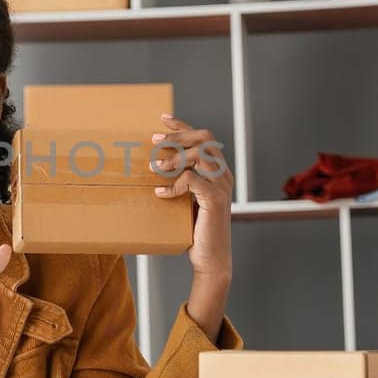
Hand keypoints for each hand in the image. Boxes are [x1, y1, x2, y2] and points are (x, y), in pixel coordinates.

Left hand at [151, 114, 233, 334]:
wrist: (210, 259)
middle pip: (204, 139)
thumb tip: (153, 167)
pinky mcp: (214, 200)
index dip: (183, 126)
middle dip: (177, 136)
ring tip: (153, 169)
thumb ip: (180, 183)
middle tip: (154, 141)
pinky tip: (161, 195)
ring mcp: (221, 186)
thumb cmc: (195, 231)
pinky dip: (174, 185)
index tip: (163, 118)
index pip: (205, 138)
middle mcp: (224, 175)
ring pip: (199, 156)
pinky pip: (192, 180)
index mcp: (218, 172)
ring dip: (173, 159)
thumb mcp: (186, 201)